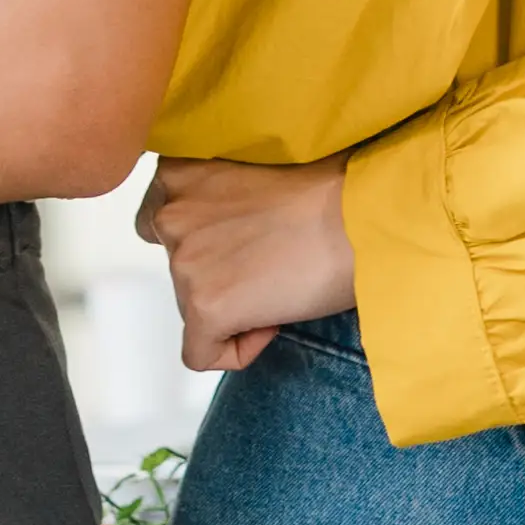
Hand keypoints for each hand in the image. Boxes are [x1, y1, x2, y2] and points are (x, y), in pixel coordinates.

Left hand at [140, 157, 359, 373]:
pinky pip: (200, 354)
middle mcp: (170, 214)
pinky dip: (236, 349)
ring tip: (283, 285)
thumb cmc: (332, 187)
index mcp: (179, 170)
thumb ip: (221, 193)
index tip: (247, 238)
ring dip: (233, 306)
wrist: (364, 217)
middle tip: (270, 265)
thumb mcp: (255, 170)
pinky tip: (274, 322)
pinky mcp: (204, 307)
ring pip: (192, 309)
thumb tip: (230, 230)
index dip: (204, 237)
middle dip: (218, 273)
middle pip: (178, 268)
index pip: (160, 217)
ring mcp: (184, 262)